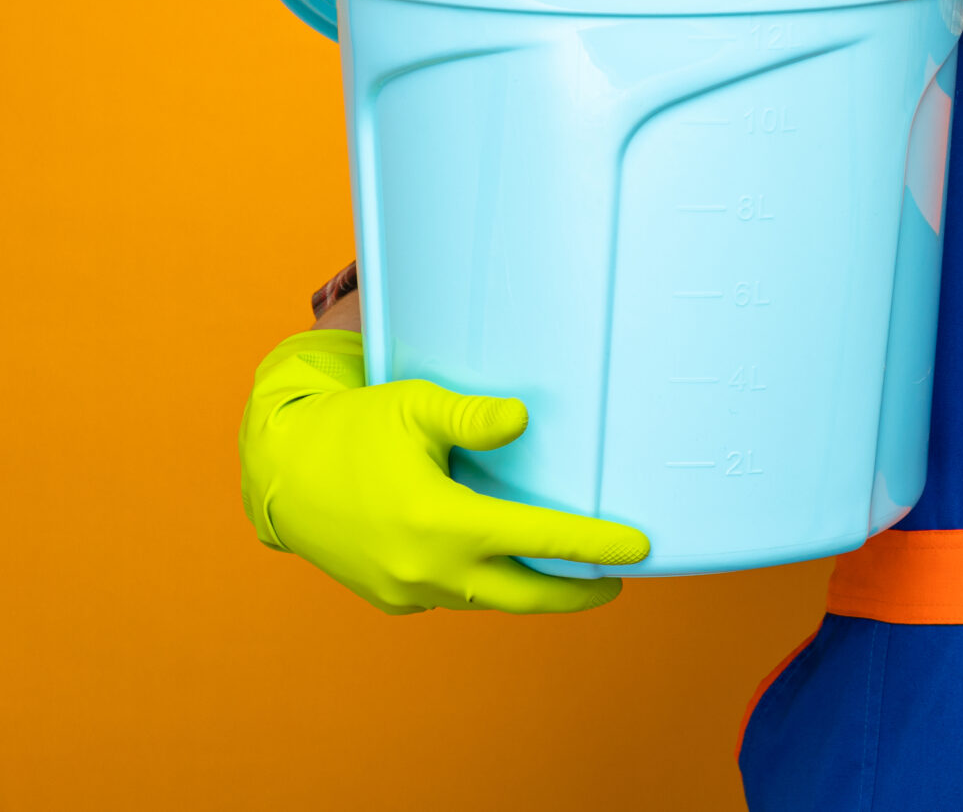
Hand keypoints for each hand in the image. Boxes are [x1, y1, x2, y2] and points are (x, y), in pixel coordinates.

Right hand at [239, 330, 648, 613]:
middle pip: (527, 594)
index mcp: (442, 522)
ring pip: (490, 598)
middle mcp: (429, 568)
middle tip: (616, 580)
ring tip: (571, 573)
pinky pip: (455, 596)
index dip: (594, 546)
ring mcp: (408, 590)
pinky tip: (505, 565)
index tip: (639, 549)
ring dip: (531, 589)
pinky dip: (487, 585)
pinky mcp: (392, 598)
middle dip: (578, 592)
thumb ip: (471, 418)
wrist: (279, 475)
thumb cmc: (351, 430)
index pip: (540, 540)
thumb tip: (523, 419)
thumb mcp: (413, 408)